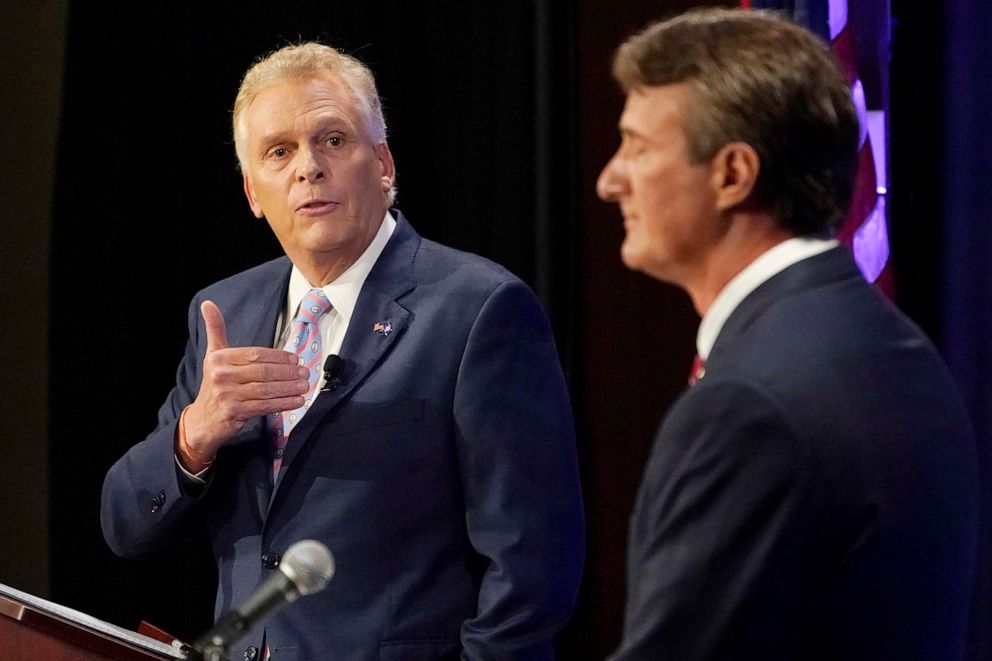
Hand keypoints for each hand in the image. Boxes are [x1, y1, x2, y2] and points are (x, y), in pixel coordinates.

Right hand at [177, 300, 308, 470]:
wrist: (203, 420)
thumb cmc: (215, 385)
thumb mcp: (213, 356)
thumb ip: (215, 330)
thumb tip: (209, 303)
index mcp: (219, 358)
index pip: (256, 354)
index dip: (279, 356)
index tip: (295, 359)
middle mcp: (221, 375)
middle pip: (263, 372)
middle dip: (288, 372)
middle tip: (305, 373)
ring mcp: (227, 395)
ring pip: (266, 389)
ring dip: (289, 388)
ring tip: (305, 386)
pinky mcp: (234, 412)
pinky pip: (264, 406)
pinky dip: (283, 403)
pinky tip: (297, 401)